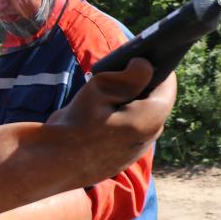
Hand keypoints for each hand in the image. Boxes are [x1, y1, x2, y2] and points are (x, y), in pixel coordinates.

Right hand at [48, 58, 175, 176]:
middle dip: (137, 86)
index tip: (137, 57)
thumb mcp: (103, 87)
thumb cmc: (77, 123)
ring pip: (138, 118)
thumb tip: (145, 65)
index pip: (167, 84)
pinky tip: (95, 118)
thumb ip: (132, 74)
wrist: (53, 161)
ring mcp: (134, 151)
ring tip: (101, 97)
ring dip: (125, 105)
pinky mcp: (119, 160)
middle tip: (113, 76)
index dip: (154, 67)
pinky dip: (115, 122)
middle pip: (152, 101)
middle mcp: (149, 137)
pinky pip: (125, 133)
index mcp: (151, 118)